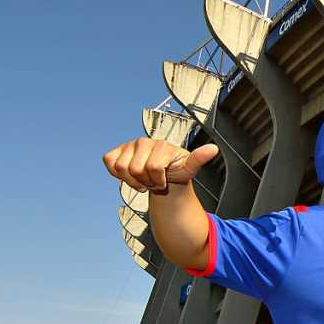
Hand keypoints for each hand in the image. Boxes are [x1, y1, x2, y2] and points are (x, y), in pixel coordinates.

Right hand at [102, 138, 218, 193]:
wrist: (164, 175)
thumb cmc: (176, 170)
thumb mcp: (189, 167)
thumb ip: (198, 158)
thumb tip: (213, 149)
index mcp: (161, 145)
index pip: (153, 167)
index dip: (158, 180)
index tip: (165, 180)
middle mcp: (144, 142)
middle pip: (136, 169)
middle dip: (146, 181)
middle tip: (154, 180)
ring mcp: (129, 145)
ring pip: (121, 167)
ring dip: (132, 180)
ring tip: (144, 179)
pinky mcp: (117, 151)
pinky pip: (109, 162)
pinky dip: (117, 174)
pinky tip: (129, 175)